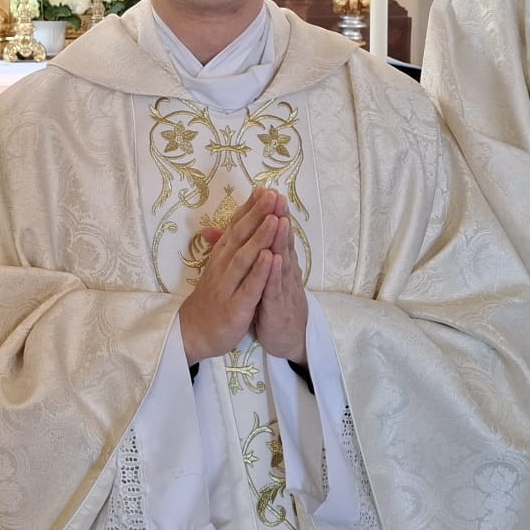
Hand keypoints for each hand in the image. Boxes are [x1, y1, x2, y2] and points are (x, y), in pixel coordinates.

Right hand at [178, 190, 286, 363]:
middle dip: (257, 215)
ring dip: (259, 237)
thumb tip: (221, 221)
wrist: (194, 332)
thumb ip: (222, 245)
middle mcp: (222, 265)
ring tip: (274, 218)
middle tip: (271, 195)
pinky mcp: (235, 306)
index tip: (264, 188)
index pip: (235, 227)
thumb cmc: (212, 297)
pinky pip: (249, 287)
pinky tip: (271, 258)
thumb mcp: (217, 267)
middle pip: (240, 236)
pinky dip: (260, 272)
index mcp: (221, 256)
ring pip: (244, 258)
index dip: (249, 208)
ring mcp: (227, 285)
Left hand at [249, 198, 308, 362]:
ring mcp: (283, 289)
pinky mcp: (278, 307)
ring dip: (281, 240)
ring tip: (279, 219)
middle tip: (277, 196)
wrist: (288, 338)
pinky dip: (275, 273)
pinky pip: (276, 289)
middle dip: (279, 218)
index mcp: (279, 263)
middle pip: (282, 242)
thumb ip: (256, 252)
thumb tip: (241, 229)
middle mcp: (284, 272)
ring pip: (282, 261)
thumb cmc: (272, 303)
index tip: (267, 190)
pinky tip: (274, 258)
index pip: (275, 234)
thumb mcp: (263, 275)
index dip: (272, 213)